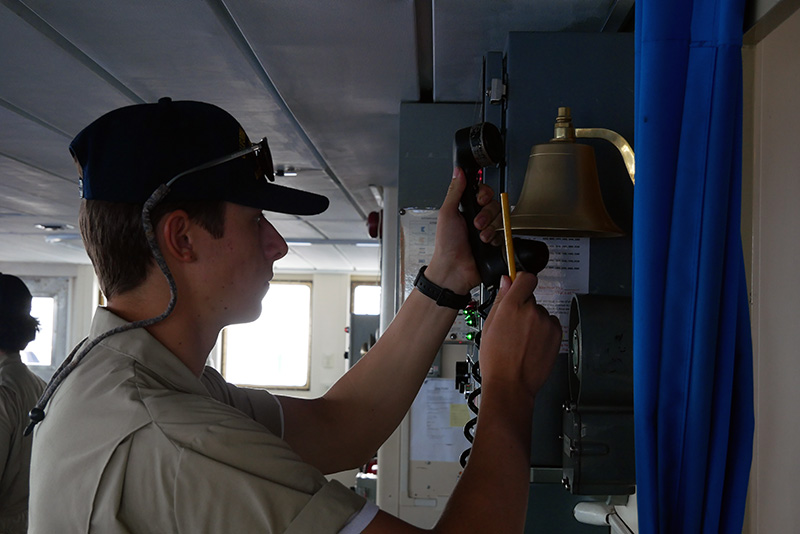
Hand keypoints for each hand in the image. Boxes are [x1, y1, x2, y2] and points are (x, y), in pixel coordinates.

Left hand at [425, 167, 501, 293]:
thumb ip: (455, 191)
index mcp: (466, 209)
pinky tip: (486, 243)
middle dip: (486, 213)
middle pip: (495, 204)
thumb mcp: (447, 213)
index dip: (484, 194)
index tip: (479, 200)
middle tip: (476, 223)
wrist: (454, 269)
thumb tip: (458, 172)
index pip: (483, 192)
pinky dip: (496, 237)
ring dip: (490, 226)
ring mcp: (488, 230)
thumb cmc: (446, 245)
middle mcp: (478, 218)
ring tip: (479, 236)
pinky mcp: (496, 242)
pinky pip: (505, 233)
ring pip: (501, 218)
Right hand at [479, 273, 561, 398]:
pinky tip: (532, 344)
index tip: (519, 285)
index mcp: (511, 306)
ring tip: (523, 340)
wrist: (511, 384)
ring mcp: (545, 323)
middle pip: (531, 297)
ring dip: (534, 321)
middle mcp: (531, 311)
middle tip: (514, 326)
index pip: (526, 278)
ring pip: (540, 313)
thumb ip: (500, 300)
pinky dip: (543, 331)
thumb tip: (506, 282)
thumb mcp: (489, 326)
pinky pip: (550, 324)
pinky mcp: (556, 334)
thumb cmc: (496, 360)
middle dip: (524, 306)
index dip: (522, 281)